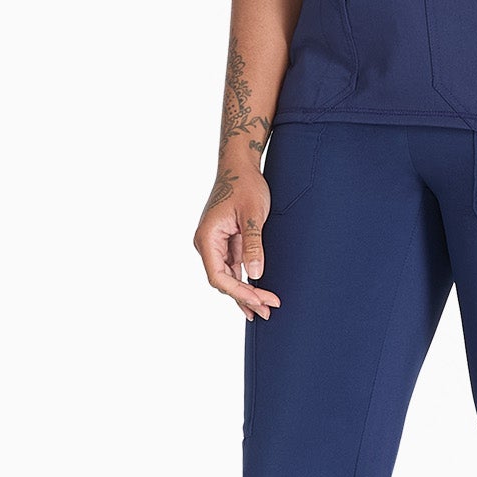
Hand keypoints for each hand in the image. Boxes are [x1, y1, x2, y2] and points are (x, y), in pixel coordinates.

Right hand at [195, 161, 281, 320]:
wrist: (240, 166)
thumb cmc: (245, 185)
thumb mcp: (252, 214)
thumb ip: (253, 243)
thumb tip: (255, 274)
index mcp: (207, 238)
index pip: (218, 276)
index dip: (239, 292)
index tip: (261, 300)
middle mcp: (207, 244)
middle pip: (223, 281)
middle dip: (245, 297)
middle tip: (269, 310)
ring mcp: (216, 245)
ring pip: (228, 277)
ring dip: (246, 293)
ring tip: (266, 310)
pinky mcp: (226, 243)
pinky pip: (233, 268)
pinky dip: (245, 281)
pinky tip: (257, 295)